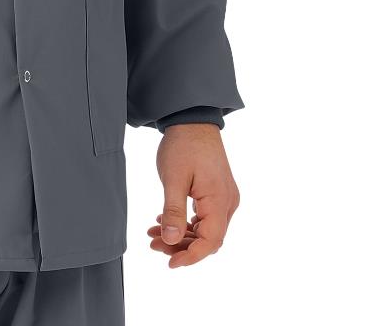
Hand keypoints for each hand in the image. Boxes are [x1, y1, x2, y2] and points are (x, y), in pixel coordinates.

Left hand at [147, 123, 239, 268]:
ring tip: (154, 233)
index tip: (170, 263)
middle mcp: (227, 203)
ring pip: (205, 229)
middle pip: (207, 238)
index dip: (191, 256)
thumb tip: (170, 240)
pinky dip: (185, 222)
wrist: (192, 119)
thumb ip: (173, 211)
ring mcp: (224, 198)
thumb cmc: (183, 144)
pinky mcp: (216, 192)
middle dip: (181, 246)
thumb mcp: (173, 178)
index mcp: (219, 201)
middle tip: (154, 244)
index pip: (210, 241)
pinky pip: (204, 216)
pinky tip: (164, 220)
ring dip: (181, 234)